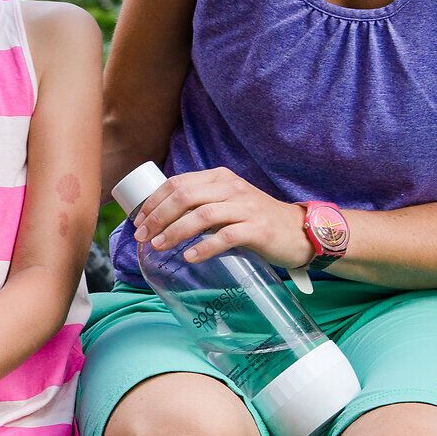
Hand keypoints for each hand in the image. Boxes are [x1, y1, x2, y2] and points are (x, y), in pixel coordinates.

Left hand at [132, 167, 308, 269]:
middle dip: (158, 216)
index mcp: (219, 178)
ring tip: (159, 246)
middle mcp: (231, 188)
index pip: (178, 183)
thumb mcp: (227, 202)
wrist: (298, 231)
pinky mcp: (258, 229)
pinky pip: (226, 236)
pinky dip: (204, 247)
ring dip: (175, 231)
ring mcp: (246, 208)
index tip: (138, 221)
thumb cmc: (255, 220)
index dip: (154, 202)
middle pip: (185, 197)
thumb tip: (160, 220)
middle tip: (143, 236)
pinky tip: (190, 256)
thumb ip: (201, 204)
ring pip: (202, 215)